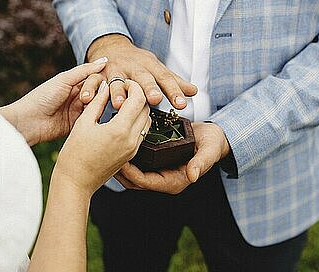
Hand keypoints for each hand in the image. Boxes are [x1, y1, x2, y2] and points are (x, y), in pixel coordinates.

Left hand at [0, 58, 108, 145]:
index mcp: (74, 83)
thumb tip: (105, 60)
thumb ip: (85, 71)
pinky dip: (94, 117)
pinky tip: (95, 116)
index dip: (100, 79)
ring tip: (87, 106)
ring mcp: (78, 111)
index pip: (95, 78)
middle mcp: (78, 96)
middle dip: (98, 93)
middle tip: (85, 99)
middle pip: (99, 92)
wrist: (29, 121)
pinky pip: (91, 120)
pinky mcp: (77, 124)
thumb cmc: (43, 96)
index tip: (100, 82)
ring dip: (97, 105)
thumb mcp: (64, 80)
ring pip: (97, 106)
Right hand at [54, 79, 150, 195]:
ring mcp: (133, 148)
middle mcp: (131, 139)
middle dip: (138, 95)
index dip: (133, 86)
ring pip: (147, 120)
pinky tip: (122, 117)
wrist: (76, 182)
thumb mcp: (84, 122)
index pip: (138, 99)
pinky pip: (142, 132)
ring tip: (123, 103)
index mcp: (120, 129)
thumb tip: (105, 85)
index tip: (123, 83)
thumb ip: (98, 101)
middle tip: (123, 90)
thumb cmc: (74, 153)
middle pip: (146, 108)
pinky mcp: (132, 154)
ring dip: (139, 108)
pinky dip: (137, 120)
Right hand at [83, 34, 197, 109]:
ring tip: (119, 103)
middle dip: (148, 88)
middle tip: (155, 99)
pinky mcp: (98, 73)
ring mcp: (115, 70)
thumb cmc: (138, 63)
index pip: (165, 78)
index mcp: (150, 66)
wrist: (111, 47)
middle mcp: (133, 67)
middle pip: (142, 77)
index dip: (174, 91)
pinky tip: (87, 98)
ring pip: (116, 81)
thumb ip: (173, 81)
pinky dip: (89, 89)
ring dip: (117, 91)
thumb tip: (194, 91)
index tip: (182, 104)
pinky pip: (92, 81)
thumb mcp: (156, 68)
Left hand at [115, 122, 229, 193]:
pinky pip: (135, 163)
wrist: (213, 137)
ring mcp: (158, 171)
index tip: (118, 160)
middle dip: (119, 170)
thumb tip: (193, 176)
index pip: (144, 182)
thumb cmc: (213, 144)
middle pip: (133, 181)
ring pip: (132, 173)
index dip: (130, 173)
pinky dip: (125, 155)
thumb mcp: (209, 151)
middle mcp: (163, 179)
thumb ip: (201, 163)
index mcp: (174, 181)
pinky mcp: (154, 162)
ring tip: (106, 148)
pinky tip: (116, 141)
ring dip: (119, 163)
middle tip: (105, 154)